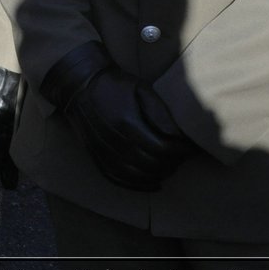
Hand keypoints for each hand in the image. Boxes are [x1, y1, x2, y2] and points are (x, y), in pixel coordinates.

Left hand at [0, 64, 21, 186]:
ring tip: (6, 173)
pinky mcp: (15, 106)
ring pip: (10, 139)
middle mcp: (8, 117)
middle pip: (8, 147)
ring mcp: (14, 113)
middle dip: (8, 167)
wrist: (15, 51)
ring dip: (7, 156)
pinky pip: (10, 128)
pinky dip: (3, 139)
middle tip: (9, 186)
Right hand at [41, 44, 193, 190]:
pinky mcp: (96, 156)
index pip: (162, 148)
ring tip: (169, 167)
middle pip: (151, 164)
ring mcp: (103, 151)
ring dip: (157, 175)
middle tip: (181, 157)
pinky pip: (119, 179)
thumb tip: (178, 136)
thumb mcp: (142, 89)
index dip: (180, 151)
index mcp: (127, 123)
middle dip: (172, 163)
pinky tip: (152, 182)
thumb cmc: (114, 85)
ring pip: (137, 175)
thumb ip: (160, 113)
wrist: (80, 85)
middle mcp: (114, 141)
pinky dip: (138, 185)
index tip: (188, 147)